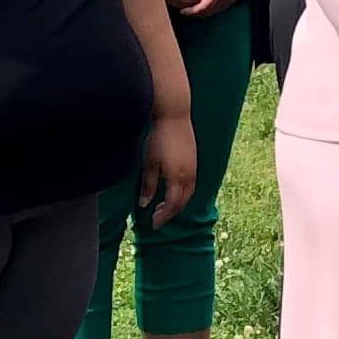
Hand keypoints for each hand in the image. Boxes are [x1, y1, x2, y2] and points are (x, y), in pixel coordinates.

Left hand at [137, 112, 196, 226]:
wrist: (174, 115)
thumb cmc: (159, 137)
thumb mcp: (149, 163)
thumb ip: (148, 185)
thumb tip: (145, 204)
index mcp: (177, 177)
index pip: (172, 205)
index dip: (163, 216)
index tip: (153, 223)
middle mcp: (189, 175)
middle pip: (182, 202)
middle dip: (171, 212)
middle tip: (157, 217)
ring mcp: (193, 167)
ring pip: (189, 193)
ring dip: (178, 203)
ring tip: (164, 205)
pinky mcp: (194, 160)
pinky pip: (191, 183)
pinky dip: (183, 192)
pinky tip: (172, 189)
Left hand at [184, 0, 265, 16]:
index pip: (204, 6)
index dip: (192, 11)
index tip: (183, 11)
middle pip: (208, 12)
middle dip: (195, 14)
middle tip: (184, 11)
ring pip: (214, 11)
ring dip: (203, 12)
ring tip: (192, 8)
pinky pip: (220, 7)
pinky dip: (211, 8)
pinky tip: (204, 4)